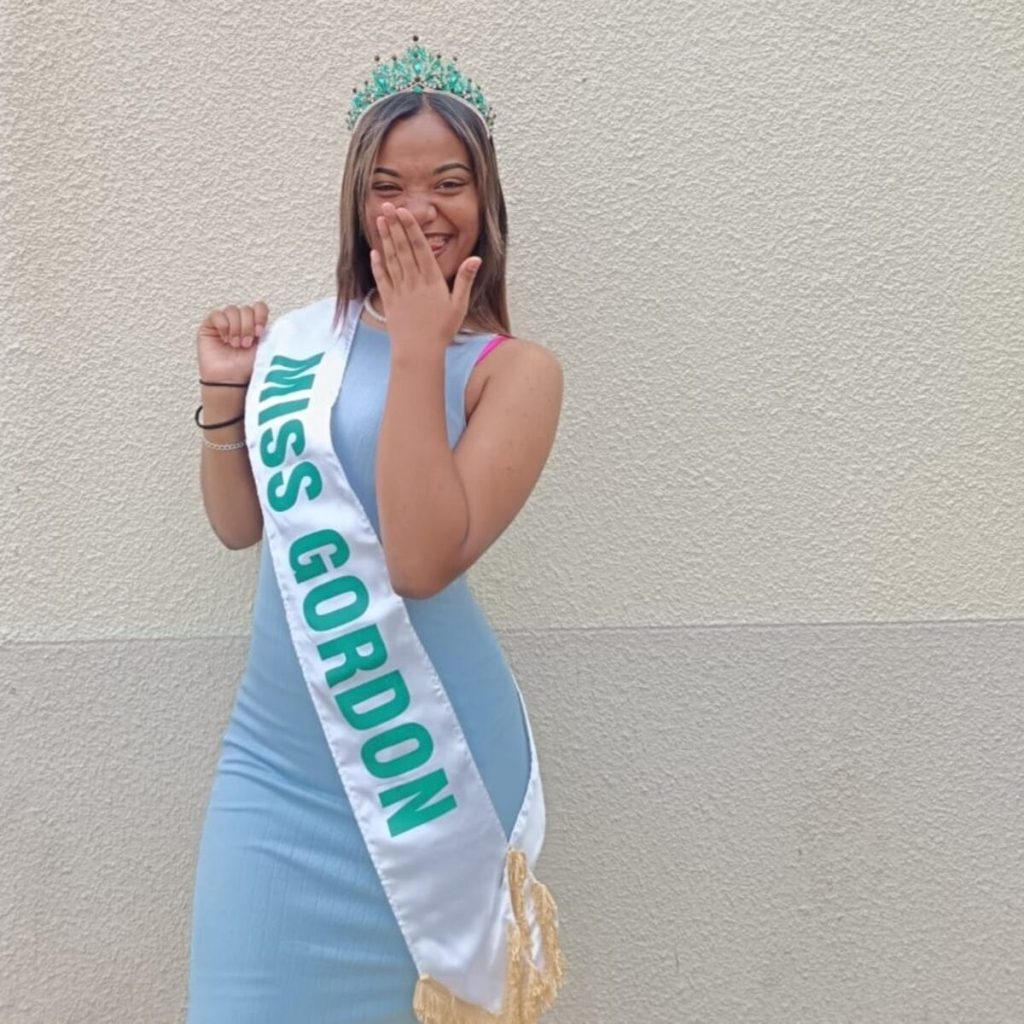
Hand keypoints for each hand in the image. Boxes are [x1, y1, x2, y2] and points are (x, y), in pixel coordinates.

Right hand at [196, 301, 269, 383]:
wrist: (230, 380)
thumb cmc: (246, 369)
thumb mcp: (265, 349)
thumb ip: (271, 334)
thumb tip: (281, 323)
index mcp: (255, 326)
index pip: (259, 307)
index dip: (260, 316)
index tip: (259, 333)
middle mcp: (241, 322)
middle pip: (246, 309)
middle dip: (248, 327)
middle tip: (245, 344)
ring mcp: (225, 323)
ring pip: (232, 310)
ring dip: (236, 328)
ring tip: (235, 344)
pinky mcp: (210, 326)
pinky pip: (217, 315)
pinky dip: (223, 326)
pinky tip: (224, 339)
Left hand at [369, 202, 480, 354]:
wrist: (419, 351)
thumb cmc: (442, 330)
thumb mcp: (459, 305)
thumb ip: (465, 279)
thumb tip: (475, 258)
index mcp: (431, 280)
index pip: (420, 248)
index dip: (410, 228)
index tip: (403, 211)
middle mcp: (413, 282)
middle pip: (403, 248)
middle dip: (394, 225)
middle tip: (387, 206)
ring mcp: (399, 290)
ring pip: (391, 259)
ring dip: (385, 238)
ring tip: (379, 220)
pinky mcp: (389, 301)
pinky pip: (382, 278)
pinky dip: (377, 264)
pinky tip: (374, 251)